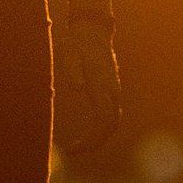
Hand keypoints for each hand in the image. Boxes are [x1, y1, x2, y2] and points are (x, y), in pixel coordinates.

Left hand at [57, 15, 121, 155]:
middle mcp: (111, 90)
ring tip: (76, 147)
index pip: (104, 121)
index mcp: (102, 85)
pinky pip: (109, 115)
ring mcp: (113, 90)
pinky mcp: (110, 90)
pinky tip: (85, 134)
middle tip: (72, 152)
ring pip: (112, 122)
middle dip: (94, 143)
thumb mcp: (69, 52)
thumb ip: (72, 68)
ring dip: (97, 137)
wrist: (93, 30)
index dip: (91, 139)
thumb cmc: (77, 42)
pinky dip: (100, 129)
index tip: (73, 149)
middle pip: (111, 126)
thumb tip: (78, 88)